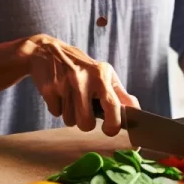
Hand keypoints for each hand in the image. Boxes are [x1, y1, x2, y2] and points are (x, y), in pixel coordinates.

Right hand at [21, 35, 138, 135]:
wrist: (47, 52)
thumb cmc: (82, 69)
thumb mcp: (103, 74)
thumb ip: (119, 94)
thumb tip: (136, 111)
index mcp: (102, 74)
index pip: (113, 105)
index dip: (114, 124)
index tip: (110, 130)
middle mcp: (85, 78)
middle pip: (87, 122)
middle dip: (87, 124)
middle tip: (86, 115)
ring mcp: (66, 83)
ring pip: (70, 121)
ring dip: (71, 115)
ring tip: (71, 98)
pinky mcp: (49, 88)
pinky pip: (56, 113)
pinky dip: (57, 108)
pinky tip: (59, 93)